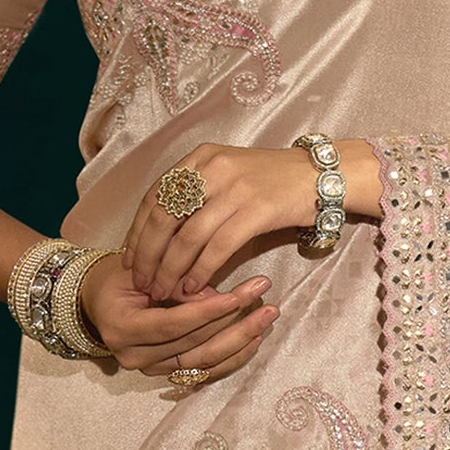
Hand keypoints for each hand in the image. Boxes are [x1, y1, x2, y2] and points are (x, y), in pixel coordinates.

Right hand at [78, 256, 276, 383]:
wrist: (100, 301)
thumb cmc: (119, 278)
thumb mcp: (139, 271)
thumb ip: (171, 283)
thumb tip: (213, 294)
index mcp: (122, 330)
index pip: (172, 324)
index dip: (207, 312)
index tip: (238, 296)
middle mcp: (135, 357)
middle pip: (194, 345)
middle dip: (233, 321)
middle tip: (263, 297)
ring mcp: (152, 370)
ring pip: (204, 361)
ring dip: (240, 339)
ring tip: (267, 317)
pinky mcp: (168, 373)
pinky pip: (206, 370)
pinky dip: (233, 356)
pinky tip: (255, 339)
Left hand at [124, 143, 316, 302]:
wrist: (319, 177)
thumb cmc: (270, 180)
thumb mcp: (227, 173)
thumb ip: (196, 194)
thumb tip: (158, 237)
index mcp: (200, 158)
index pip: (155, 196)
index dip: (138, 232)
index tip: (130, 260)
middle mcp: (213, 168)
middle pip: (166, 217)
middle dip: (149, 255)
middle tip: (142, 283)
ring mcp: (235, 188)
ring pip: (188, 237)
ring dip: (171, 270)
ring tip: (164, 292)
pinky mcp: (257, 210)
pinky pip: (218, 247)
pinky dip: (201, 271)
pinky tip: (193, 288)